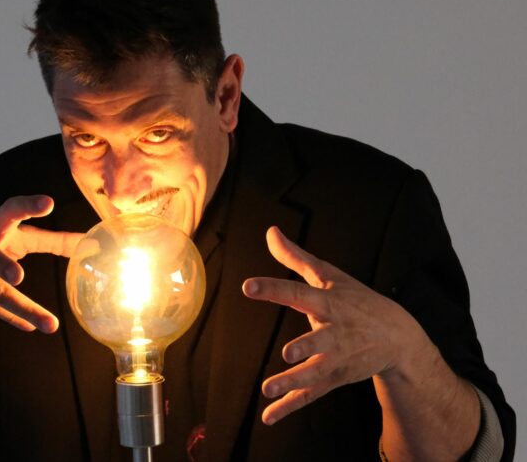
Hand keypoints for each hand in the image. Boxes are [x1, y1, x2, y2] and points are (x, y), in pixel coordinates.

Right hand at [0, 194, 82, 333]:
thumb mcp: (16, 235)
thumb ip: (53, 240)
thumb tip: (90, 244)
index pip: (10, 210)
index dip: (28, 206)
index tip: (48, 203)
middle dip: (1, 264)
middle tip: (18, 275)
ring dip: (23, 309)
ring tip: (50, 324)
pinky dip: (13, 317)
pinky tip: (31, 326)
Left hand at [242, 226, 427, 424]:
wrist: (399, 336)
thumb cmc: (357, 300)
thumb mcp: (329, 275)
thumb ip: (295, 257)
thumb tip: (270, 230)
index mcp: (328, 303)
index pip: (298, 293)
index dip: (273, 289)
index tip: (248, 286)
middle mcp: (334, 333)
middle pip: (319, 341)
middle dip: (307, 347)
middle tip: (288, 353)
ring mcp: (336, 359)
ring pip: (315, 373)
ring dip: (293, 382)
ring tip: (268, 390)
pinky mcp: (335, 378)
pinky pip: (311, 395)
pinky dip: (290, 406)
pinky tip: (269, 416)